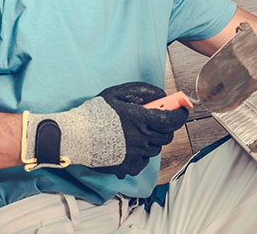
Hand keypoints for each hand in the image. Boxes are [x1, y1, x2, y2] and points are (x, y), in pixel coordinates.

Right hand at [22, 82, 188, 177]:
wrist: (74, 137)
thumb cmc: (94, 114)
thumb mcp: (116, 94)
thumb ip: (141, 91)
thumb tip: (161, 93)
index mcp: (140, 119)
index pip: (172, 120)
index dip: (181, 114)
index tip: (182, 110)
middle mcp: (141, 138)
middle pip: (166, 136)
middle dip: (165, 127)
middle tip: (155, 121)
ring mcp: (135, 154)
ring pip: (155, 149)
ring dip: (151, 140)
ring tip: (135, 133)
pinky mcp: (127, 166)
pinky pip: (144, 162)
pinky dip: (141, 155)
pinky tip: (129, 147)